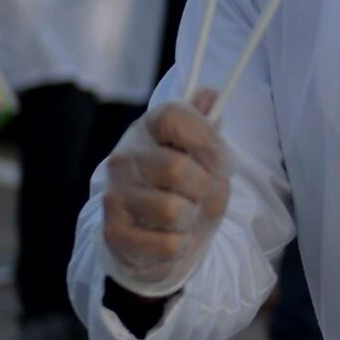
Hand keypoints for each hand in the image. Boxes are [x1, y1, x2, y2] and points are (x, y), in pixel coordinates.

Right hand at [99, 90, 231, 296]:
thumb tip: (212, 94)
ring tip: (186, 215)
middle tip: (204, 194)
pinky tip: (174, 236)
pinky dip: (181, 245)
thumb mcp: (204, 156)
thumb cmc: (186, 190)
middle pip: (176, 168)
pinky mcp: (114, 233)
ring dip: (192, 218)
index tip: (224, 162)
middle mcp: (124, 158)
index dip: (207, 140)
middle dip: (205, 187)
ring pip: (172, 210)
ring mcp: (115, 195)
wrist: (158, 237)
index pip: (172, 116)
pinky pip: (167, 244)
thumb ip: (208, 128)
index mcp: (147, 130)